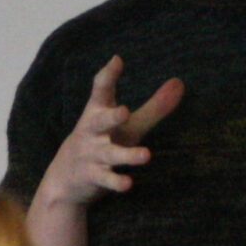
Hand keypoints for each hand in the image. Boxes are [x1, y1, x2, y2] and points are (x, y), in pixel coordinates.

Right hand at [33, 55, 184, 208]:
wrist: (65, 178)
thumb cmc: (103, 141)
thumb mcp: (129, 124)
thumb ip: (154, 106)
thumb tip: (180, 82)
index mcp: (99, 111)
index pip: (101, 90)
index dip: (108, 75)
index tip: (117, 61)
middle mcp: (93, 131)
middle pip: (100, 122)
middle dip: (111, 117)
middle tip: (124, 112)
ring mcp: (92, 154)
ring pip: (110, 154)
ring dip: (127, 155)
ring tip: (146, 155)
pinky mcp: (93, 176)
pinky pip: (106, 180)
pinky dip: (116, 182)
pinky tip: (128, 184)